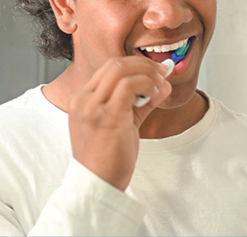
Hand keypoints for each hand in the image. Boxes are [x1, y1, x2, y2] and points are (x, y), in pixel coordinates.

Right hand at [68, 57, 171, 190]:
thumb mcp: (125, 122)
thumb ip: (143, 102)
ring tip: (159, 85)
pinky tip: (154, 94)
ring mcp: (91, 107)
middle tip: (162, 73)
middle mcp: (83, 99)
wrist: (97, 183)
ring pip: (121, 69)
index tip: (157, 71)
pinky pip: (129, 86)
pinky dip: (146, 84)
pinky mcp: (106, 116)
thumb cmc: (108, 157)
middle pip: (116, 63)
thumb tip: (163, 85)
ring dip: (147, 73)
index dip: (137, 64)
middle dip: (144, 64)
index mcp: (82, 98)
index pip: (110, 67)